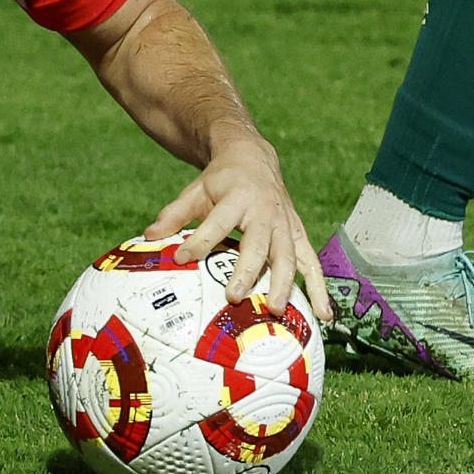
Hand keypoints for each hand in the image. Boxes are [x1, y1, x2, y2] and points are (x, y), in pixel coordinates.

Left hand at [144, 131, 332, 320]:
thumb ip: (174, 214)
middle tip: (234, 297)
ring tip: (278, 311)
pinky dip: (320, 288)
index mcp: (237, 198)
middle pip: (258, 244)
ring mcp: (285, 224)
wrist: (254, 159)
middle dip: (247, 271)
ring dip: (285, 284)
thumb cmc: (221, 182)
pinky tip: (325, 315)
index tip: (181, 259)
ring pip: (289, 256)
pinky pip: (312, 263)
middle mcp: (265, 211)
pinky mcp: (298, 235)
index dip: (199, 241)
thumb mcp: (196, 191)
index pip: (217, 223)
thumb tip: (149, 236)